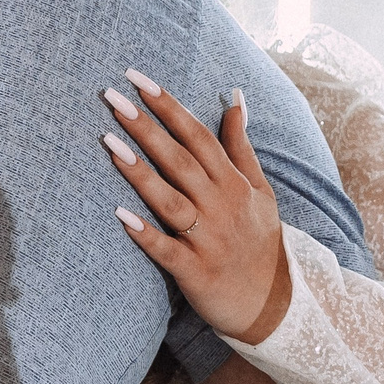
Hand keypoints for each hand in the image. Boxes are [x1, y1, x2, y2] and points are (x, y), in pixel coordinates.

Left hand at [101, 69, 293, 343]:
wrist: (274, 305)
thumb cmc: (260, 242)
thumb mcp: (261, 191)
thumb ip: (242, 145)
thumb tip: (236, 97)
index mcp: (234, 183)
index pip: (198, 135)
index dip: (168, 105)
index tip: (137, 79)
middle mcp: (222, 206)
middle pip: (180, 159)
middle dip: (146, 126)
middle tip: (112, 97)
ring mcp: (208, 239)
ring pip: (171, 199)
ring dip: (140, 171)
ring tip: (109, 143)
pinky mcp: (195, 272)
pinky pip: (167, 250)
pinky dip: (146, 233)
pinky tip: (120, 215)